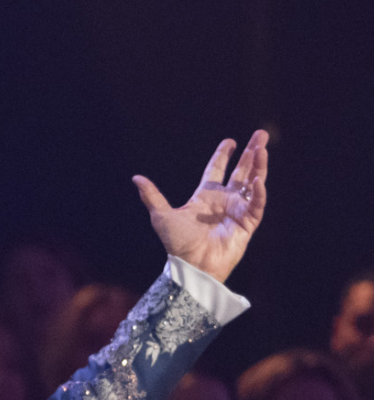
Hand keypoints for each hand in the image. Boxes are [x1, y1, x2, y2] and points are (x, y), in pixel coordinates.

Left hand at [133, 130, 267, 282]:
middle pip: (241, 171)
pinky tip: (258, 180)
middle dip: (251, 153)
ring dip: (259, 166)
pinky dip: (258, 192)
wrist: (191, 265)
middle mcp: (224, 200)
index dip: (223, 155)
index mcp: (205, 196)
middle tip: (260, 134)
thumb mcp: (161, 216)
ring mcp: (237, 210)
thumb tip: (136, 178)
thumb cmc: (177, 243)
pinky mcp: (247, 222)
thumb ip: (151, 196)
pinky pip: (256, 204)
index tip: (230, 141)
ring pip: (253, 182)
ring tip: (262, 148)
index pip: (217, 170)